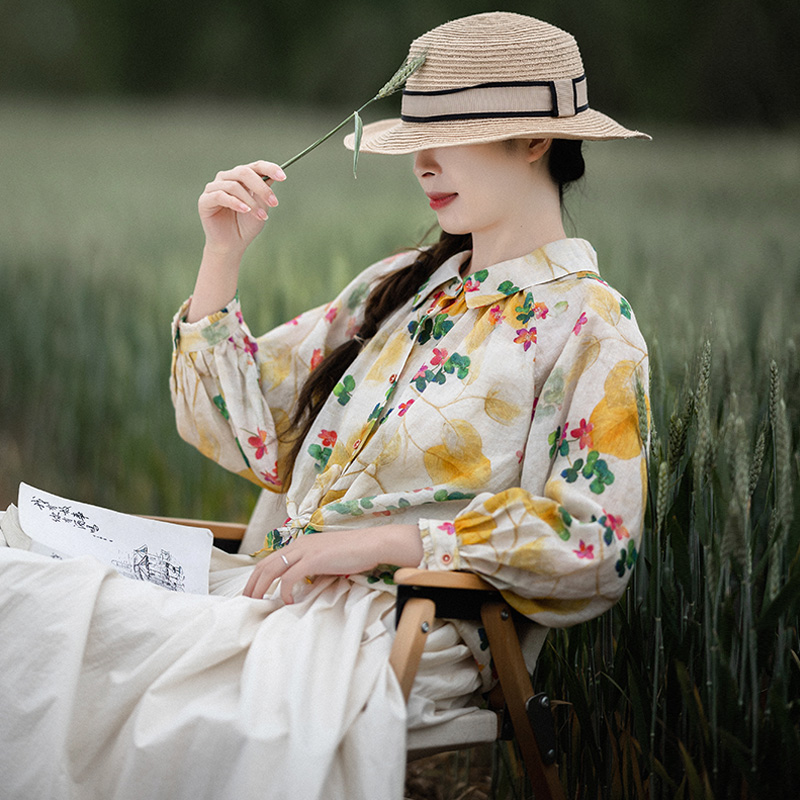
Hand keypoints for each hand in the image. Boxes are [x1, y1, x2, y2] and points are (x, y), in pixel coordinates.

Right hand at [198, 161, 285, 255]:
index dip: (269, 168)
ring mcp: (214, 188)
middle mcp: (226, 179)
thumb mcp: (261, 207)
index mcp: (240, 178)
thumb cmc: (246, 226)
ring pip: (234, 186)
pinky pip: (221, 195)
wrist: (232, 245)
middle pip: (244, 172)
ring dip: (251, 202)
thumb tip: (272, 176)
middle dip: (262, 187)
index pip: (255, 166)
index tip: (283, 176)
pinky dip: (236, 203)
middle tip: (274, 203)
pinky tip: (245, 211)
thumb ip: (264, 192)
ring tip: (262, 216)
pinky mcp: (205, 200)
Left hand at [243, 524, 423, 602]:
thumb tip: (305, 585)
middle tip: (246, 602)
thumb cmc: (355, 553)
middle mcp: (300, 544)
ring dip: (261, 588)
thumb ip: (314, 568)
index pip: (271, 559)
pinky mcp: (314, 559)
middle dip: (252, 583)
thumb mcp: (328, 559)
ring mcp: (306, 550)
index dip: (258, 576)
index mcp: (302, 543)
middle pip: (265, 564)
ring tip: (258, 604)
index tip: (253, 592)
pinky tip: (289, 602)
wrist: (372, 544)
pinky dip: (285, 591)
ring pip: (272, 569)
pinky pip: (290, 577)